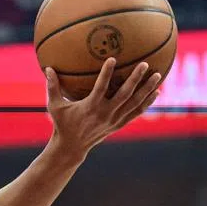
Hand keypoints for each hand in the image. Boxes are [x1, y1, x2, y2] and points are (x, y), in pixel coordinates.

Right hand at [46, 58, 161, 157]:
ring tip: (158, 75)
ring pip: (134, 103)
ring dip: (147, 89)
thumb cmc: (62, 124)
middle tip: (144, 64)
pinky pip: (136, 112)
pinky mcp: (118, 124)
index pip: (101, 88)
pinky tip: (156, 93)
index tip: (113, 58)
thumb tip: (48, 68)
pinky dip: (146, 103)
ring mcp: (114, 120)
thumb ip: (52, 87)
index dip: (107, 73)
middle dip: (135, 79)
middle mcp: (105, 113)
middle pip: (124, 95)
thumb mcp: (54, 106)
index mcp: (90, 107)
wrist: (72, 147)